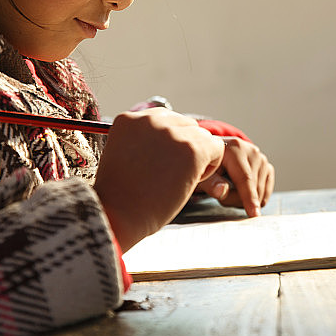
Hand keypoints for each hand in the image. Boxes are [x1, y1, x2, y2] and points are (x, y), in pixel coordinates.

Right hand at [94, 108, 224, 251]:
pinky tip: (189, 182)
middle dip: (184, 149)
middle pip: (187, 125)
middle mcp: (150, 119)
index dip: (169, 145)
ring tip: (176, 180)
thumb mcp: (125, 156)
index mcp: (130, 119)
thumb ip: (146, 141)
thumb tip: (174, 142)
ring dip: (197, 158)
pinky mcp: (192, 148)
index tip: (156, 166)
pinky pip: (217, 148)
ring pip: (203, 137)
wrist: (118, 216)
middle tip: (167, 176)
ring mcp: (172, 132)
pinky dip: (210, 167)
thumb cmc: (121, 197)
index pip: (166, 120)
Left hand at [196, 136, 274, 216]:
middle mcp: (252, 152)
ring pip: (260, 192)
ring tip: (230, 191)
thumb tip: (222, 191)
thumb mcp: (202, 174)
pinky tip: (241, 192)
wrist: (215, 156)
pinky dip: (254, 198)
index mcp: (235, 148)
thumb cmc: (207, 166)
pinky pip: (265, 192)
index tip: (254, 214)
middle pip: (252, 187)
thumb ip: (210, 184)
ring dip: (244, 200)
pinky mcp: (267, 168)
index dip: (249, 197)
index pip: (245, 178)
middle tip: (222, 197)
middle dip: (237, 200)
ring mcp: (262, 159)